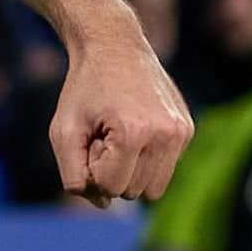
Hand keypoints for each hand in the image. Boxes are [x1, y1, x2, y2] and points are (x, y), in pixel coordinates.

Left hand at [50, 27, 192, 208]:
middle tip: (103, 135)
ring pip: (153, 189)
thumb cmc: (84, 89)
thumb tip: (103, 204)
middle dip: (112, 172)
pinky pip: (164, 170)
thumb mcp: (64, 131)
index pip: (111, 188)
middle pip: (133, 192)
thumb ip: (74, 176)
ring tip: (119, 137)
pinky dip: (146, 160)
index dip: (92, 169)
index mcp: (134, 133)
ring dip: (130, 171)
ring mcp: (182, 132)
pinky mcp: (187, 129)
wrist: (114, 46)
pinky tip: (135, 131)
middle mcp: (166, 134)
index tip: (91, 138)